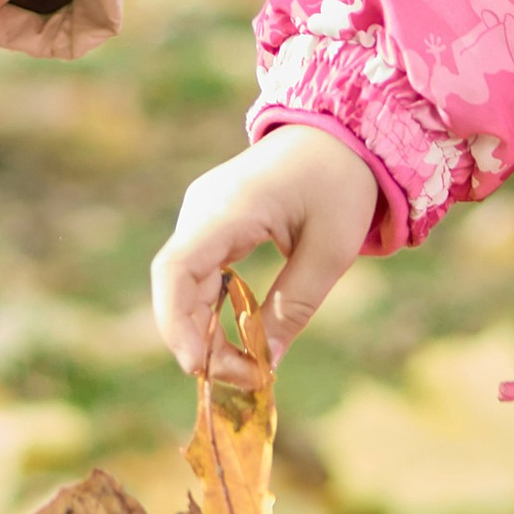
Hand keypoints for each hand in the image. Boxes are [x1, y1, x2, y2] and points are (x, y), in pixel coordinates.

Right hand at [150, 124, 380, 376]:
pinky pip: (197, 274)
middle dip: (198, 339)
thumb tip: (268, 364)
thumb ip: (295, 305)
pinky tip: (237, 338)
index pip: (176, 268)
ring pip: (182, 284)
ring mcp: (202, 214)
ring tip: (245, 366)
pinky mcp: (212, 222)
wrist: (338, 134)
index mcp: (228, 208)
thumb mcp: (330, 250)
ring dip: (204, 329)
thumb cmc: (339, 184)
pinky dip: (211, 311)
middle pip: (174, 284)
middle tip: (245, 379)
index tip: (202, 368)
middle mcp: (202, 209)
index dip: (177, 323)